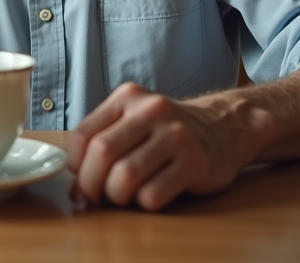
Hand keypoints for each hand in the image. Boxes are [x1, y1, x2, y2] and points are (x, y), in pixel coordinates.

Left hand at [67, 82, 252, 210]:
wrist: (223, 127)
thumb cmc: (167, 131)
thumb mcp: (133, 120)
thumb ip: (103, 143)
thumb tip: (76, 189)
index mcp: (128, 96)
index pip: (83, 135)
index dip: (75, 166)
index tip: (81, 180)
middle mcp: (152, 110)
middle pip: (102, 154)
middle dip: (91, 185)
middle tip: (96, 198)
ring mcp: (176, 135)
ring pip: (125, 177)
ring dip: (117, 197)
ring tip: (124, 196)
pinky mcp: (195, 162)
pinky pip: (153, 195)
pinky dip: (144, 203)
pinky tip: (152, 194)